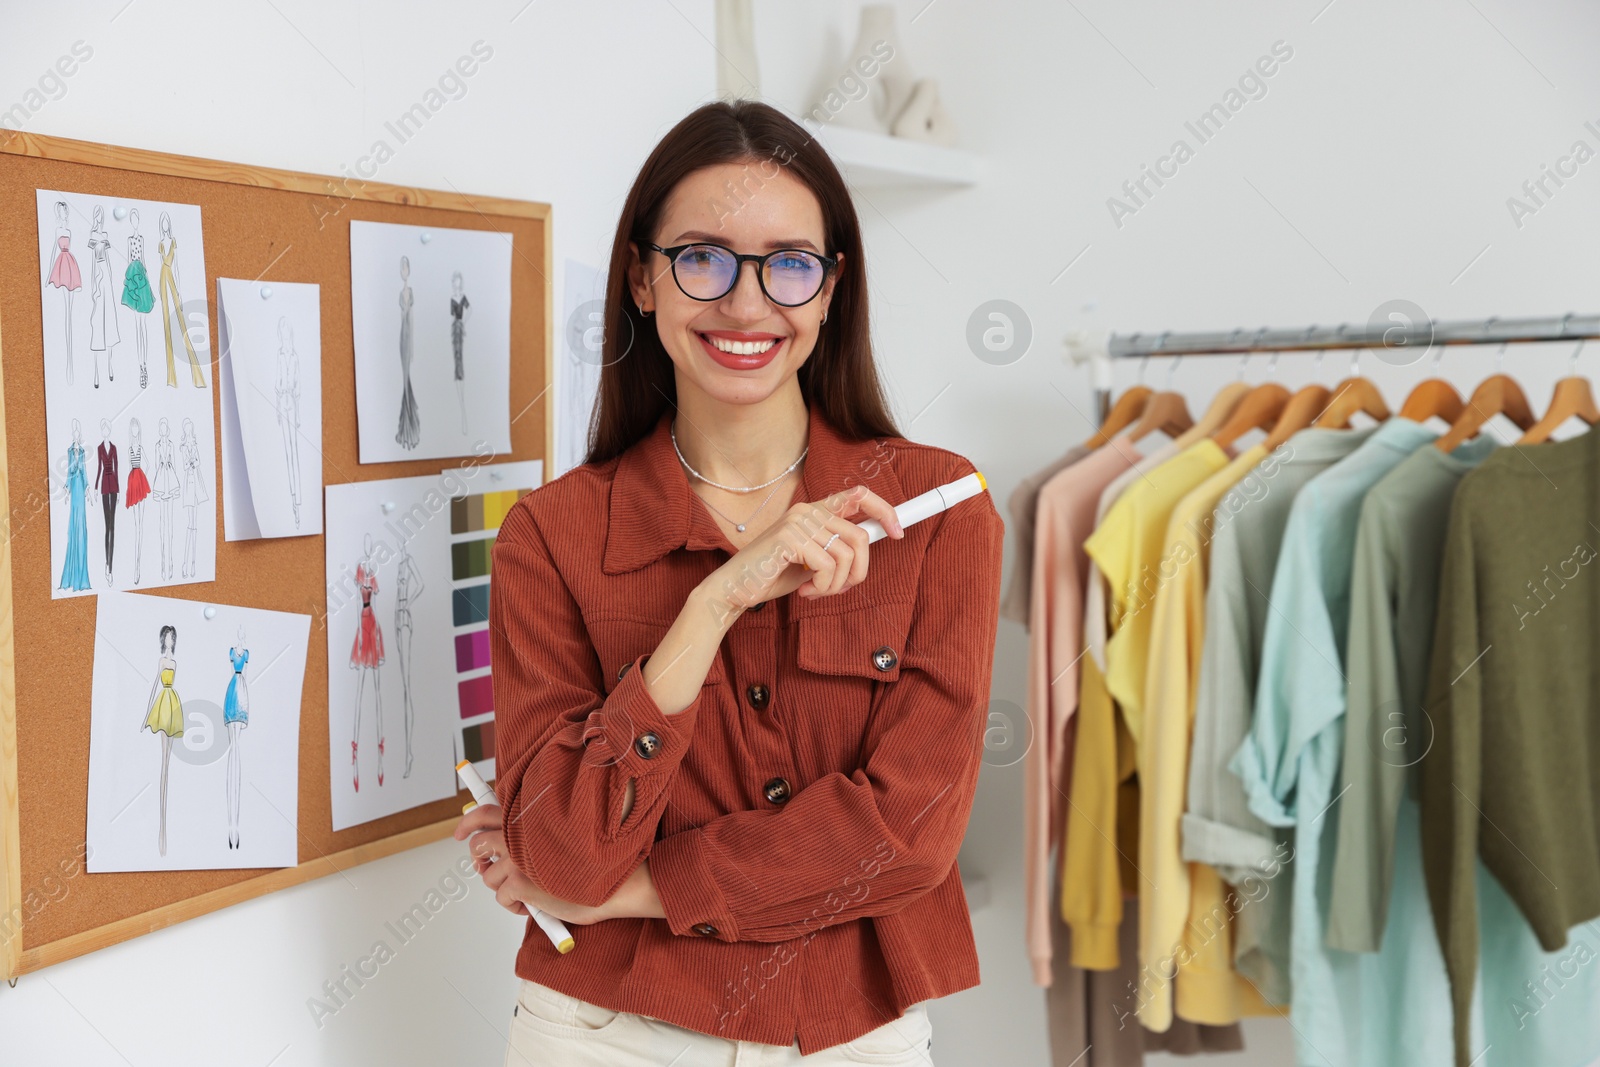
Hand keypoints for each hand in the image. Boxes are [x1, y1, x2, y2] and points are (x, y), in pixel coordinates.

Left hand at [452, 804, 662, 922]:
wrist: (618, 880)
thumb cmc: (595, 860)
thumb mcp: (564, 834)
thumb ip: (538, 833)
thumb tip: (509, 844)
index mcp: (529, 818)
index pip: (487, 812)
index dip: (469, 822)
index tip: (462, 831)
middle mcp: (520, 835)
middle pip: (479, 845)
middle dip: (480, 859)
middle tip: (488, 868)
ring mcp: (518, 860)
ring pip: (488, 876)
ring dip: (502, 885)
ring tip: (524, 890)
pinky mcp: (521, 884)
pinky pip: (501, 898)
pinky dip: (514, 905)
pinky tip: (531, 904)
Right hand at [709, 484, 902, 610]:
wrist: (735, 589)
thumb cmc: (773, 576)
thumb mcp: (813, 561)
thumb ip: (837, 550)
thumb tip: (871, 545)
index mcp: (815, 511)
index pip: (859, 495)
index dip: (884, 510)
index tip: (898, 532)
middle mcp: (808, 510)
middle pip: (860, 536)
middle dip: (859, 571)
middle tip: (840, 589)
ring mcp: (798, 521)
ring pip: (847, 555)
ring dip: (838, 584)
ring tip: (817, 592)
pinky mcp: (790, 537)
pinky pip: (828, 566)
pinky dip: (823, 587)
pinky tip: (805, 591)